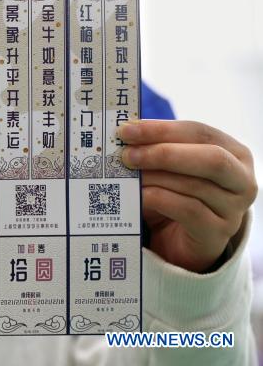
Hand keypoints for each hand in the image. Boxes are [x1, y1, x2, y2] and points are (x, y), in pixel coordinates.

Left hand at [120, 119, 256, 272]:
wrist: (180, 238)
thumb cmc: (176, 192)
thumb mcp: (170, 166)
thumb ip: (156, 147)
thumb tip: (127, 132)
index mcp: (234, 153)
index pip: (200, 132)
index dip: (162, 130)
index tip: (127, 131)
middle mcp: (242, 180)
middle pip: (211, 158)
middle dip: (164, 153)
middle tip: (127, 155)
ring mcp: (234, 209)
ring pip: (195, 185)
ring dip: (155, 178)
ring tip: (127, 175)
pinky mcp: (218, 233)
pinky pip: (188, 210)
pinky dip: (158, 199)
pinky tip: (138, 196)